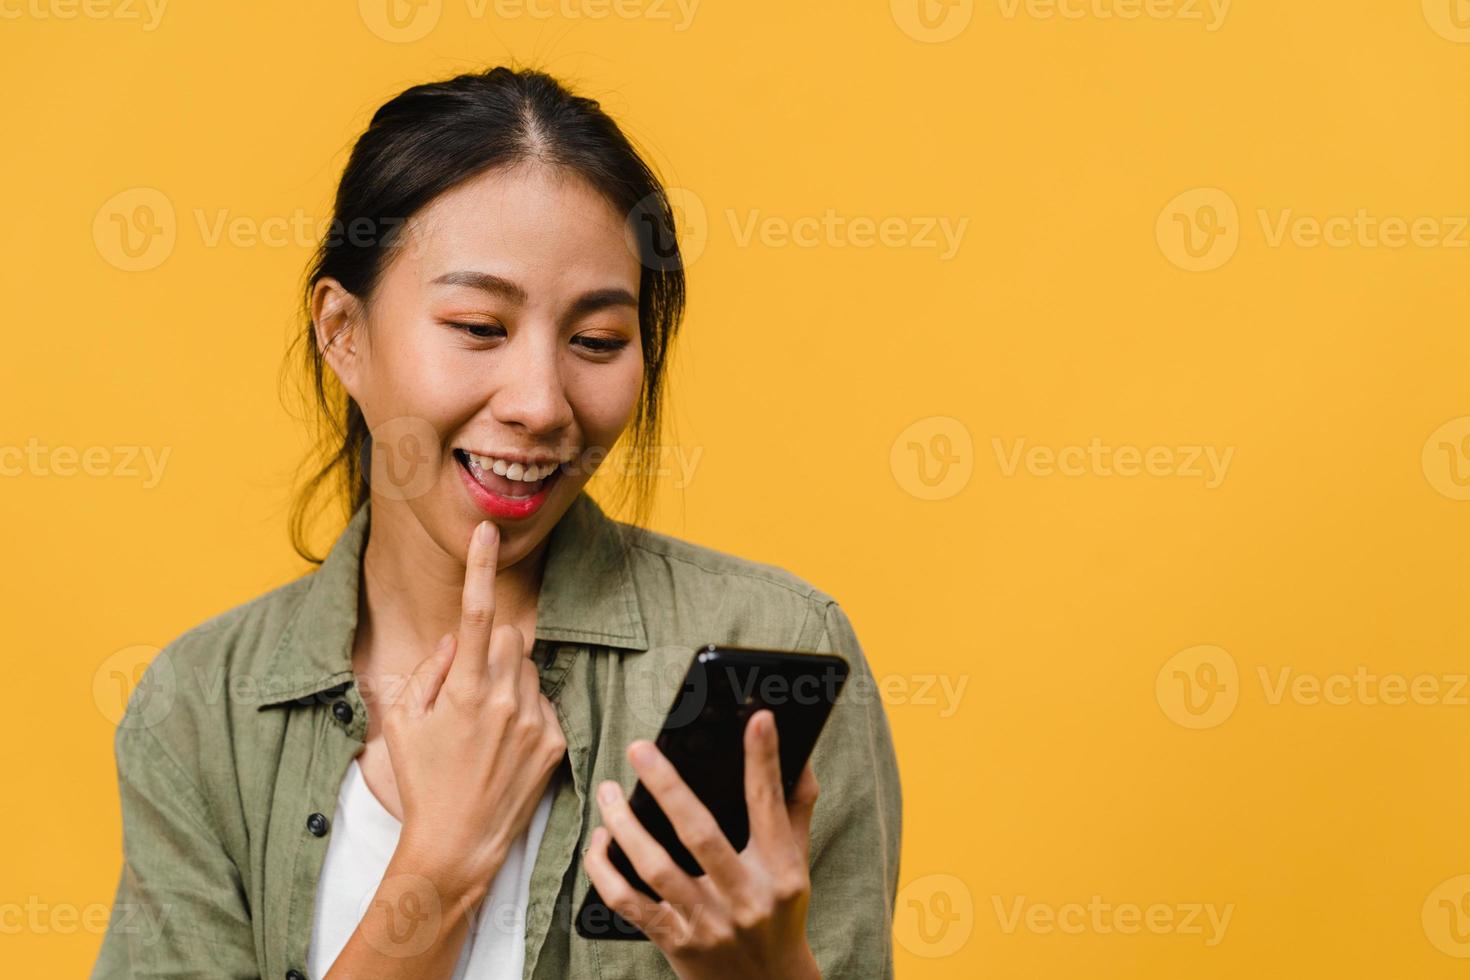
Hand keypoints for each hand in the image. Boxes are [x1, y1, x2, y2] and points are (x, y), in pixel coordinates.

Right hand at [382, 519, 567, 897]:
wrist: (458, 844)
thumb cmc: (424, 782)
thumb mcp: (406, 722)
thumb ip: (428, 670)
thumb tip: (453, 640)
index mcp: (463, 690)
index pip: (473, 613)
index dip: (479, 567)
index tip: (486, 531)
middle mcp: (504, 699)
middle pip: (507, 639)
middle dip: (488, 650)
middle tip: (467, 689)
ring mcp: (534, 720)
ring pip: (527, 669)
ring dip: (508, 680)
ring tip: (485, 726)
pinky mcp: (555, 741)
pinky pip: (544, 702)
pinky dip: (526, 711)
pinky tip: (505, 744)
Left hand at [583, 709, 821, 979]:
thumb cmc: (781, 916)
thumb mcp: (797, 867)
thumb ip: (794, 811)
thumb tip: (798, 758)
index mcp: (780, 873)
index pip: (769, 805)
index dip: (763, 760)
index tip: (756, 719)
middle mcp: (744, 898)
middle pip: (700, 834)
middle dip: (667, 786)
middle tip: (640, 749)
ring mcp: (707, 924)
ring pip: (656, 868)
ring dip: (625, 826)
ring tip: (608, 792)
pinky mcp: (675, 944)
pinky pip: (629, 903)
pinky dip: (606, 870)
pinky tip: (600, 840)